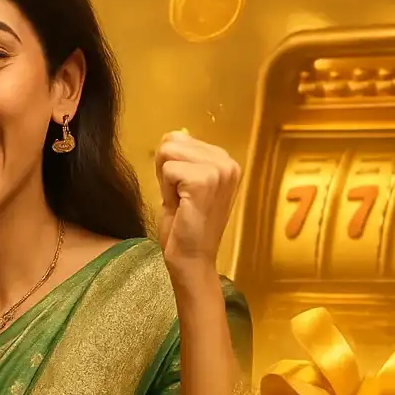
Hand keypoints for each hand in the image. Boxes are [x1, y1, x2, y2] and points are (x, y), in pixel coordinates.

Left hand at [154, 129, 241, 277]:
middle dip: (166, 171)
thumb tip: (170, 135)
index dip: (170, 166)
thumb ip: (180, 160)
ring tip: (181, 202)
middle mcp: (228, 162)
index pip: (180, 139)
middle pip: (172, 142)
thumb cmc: (186, 226)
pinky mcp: (205, 180)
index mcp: (225, 161)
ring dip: (166, 181)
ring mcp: (219, 170)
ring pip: (168, 153)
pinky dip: (166, 190)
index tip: (183, 192)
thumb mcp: (182, 184)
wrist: (192, 259)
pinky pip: (168, 169)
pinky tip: (181, 207)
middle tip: (181, 199)